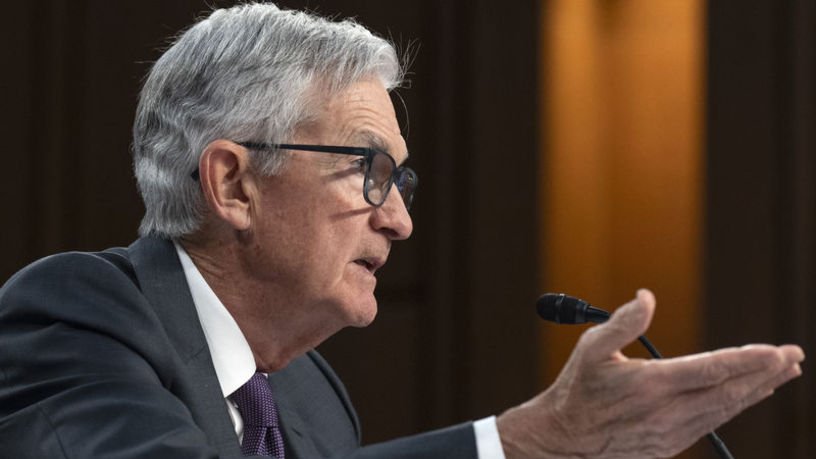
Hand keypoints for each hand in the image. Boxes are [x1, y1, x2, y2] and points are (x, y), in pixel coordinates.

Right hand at [496, 289, 803, 458]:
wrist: (565, 439)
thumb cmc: (578, 388)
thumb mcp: (592, 348)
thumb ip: (623, 322)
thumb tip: (647, 296)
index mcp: (651, 384)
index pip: (712, 370)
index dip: (748, 360)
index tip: (778, 351)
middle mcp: (668, 412)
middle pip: (729, 392)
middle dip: (765, 373)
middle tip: (793, 357)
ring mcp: (672, 433)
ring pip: (725, 410)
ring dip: (756, 391)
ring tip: (781, 374)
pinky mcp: (670, 446)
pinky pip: (711, 424)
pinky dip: (733, 407)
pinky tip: (744, 396)